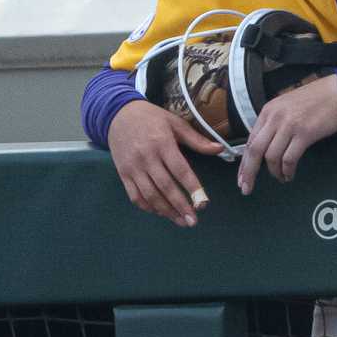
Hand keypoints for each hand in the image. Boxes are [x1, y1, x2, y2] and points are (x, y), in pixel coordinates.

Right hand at [107, 100, 224, 226]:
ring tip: (180, 221)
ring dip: (165, 211)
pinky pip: (134, 195)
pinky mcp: (122, 173)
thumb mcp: (175, 123)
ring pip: (149, 194)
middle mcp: (146, 157)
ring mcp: (132, 167)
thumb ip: (196, 140)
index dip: (193, 188)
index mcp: (162, 143)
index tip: (203, 203)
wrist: (117, 114)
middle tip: (193, 221)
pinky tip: (160, 212)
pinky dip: (147, 207)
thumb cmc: (151, 118)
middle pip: (165, 186)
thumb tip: (220, 149)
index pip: (180, 170)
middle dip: (180, 206)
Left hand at [237, 74, 336, 194]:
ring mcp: (290, 125)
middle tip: (247, 188)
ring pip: (272, 156)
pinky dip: (287, 170)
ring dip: (274, 172)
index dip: (244, 162)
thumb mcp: (285, 107)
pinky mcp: (305, 133)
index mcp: (268, 111)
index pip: (250, 141)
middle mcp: (275, 118)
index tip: (241, 177)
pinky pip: (289, 158)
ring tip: (281, 178)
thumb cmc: (314, 100)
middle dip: (249, 172)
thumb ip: (273, 124)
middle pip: (255, 150)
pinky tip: (290, 174)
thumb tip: (264, 146)